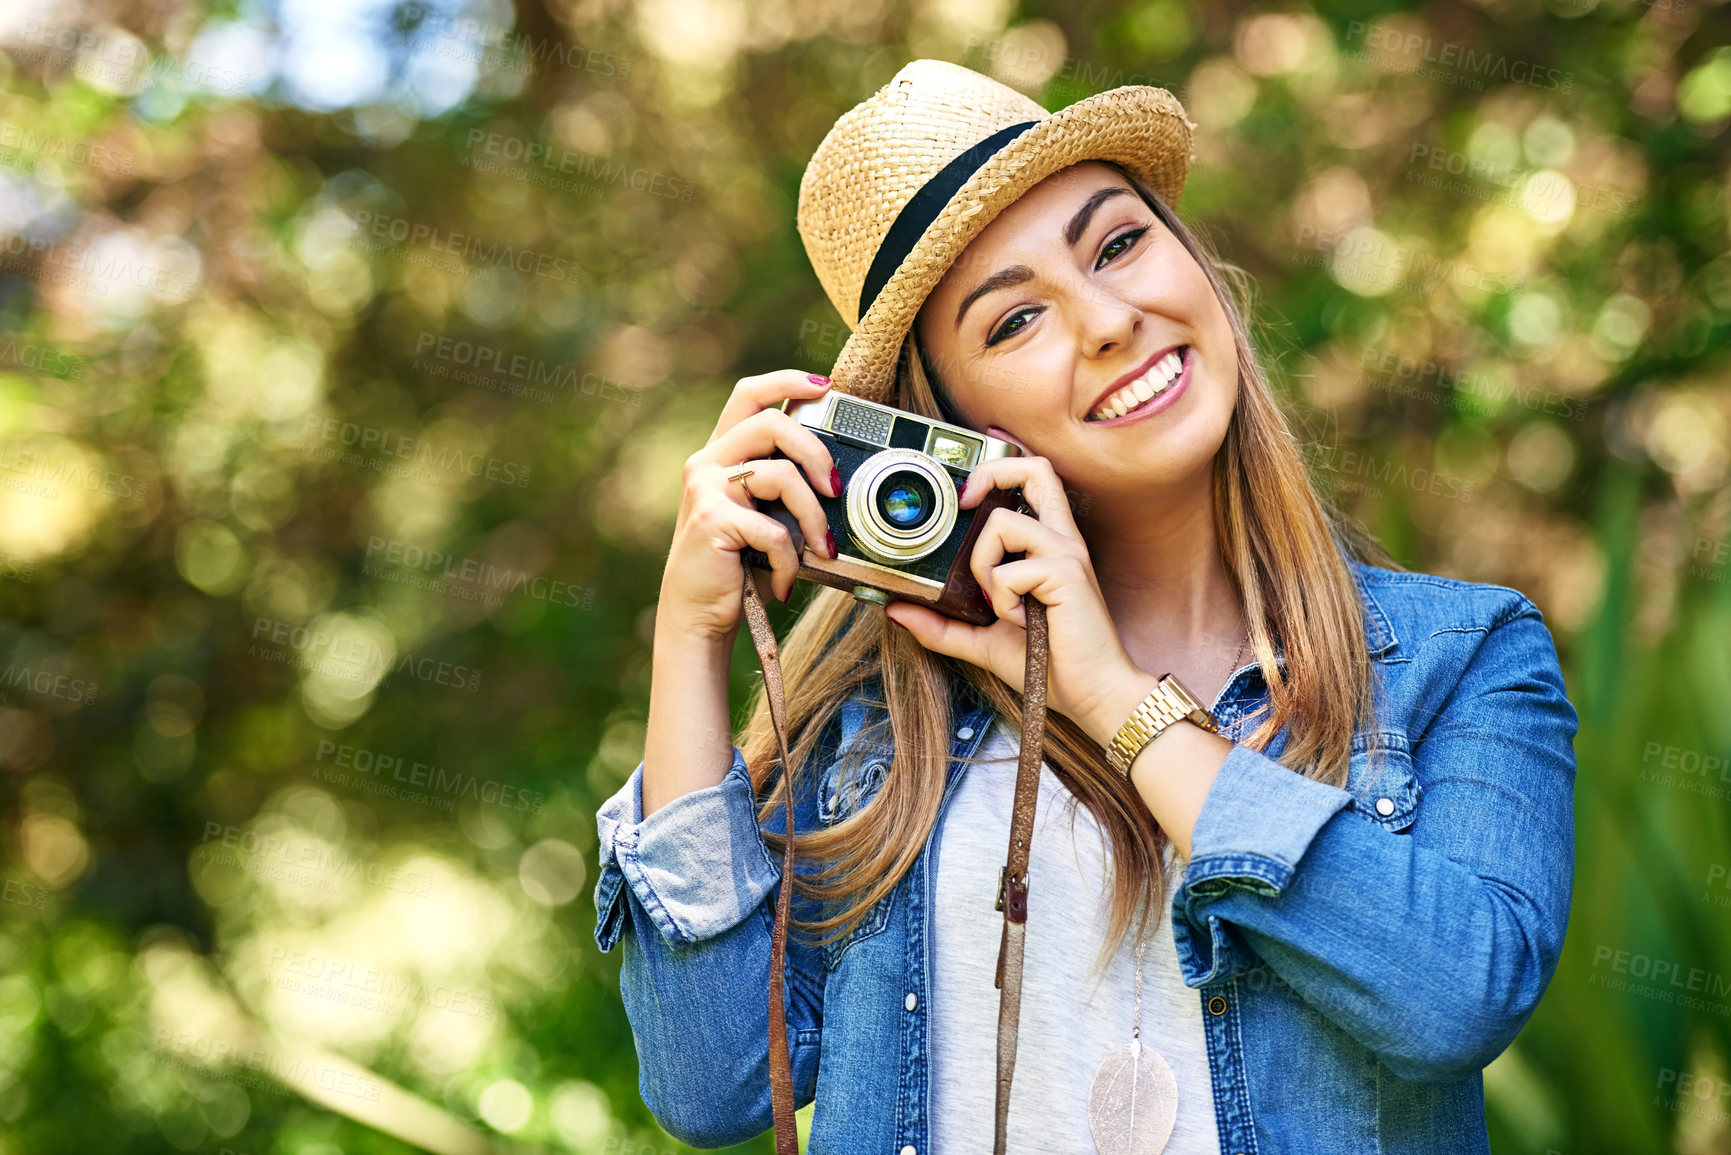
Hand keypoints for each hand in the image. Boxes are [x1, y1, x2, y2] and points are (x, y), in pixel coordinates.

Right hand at [659, 370, 842, 641]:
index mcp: (720, 453)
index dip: (788, 380)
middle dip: (817, 453)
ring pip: (781, 474)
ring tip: (823, 549)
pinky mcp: (712, 521)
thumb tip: (841, 476)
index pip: (750, 394)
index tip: (827, 386)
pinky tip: (786, 582)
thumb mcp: (762, 516)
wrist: (695, 615)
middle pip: (772, 423)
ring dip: (814, 517)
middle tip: (837, 490)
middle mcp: (707, 463)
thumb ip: (784, 487)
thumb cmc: (737, 566)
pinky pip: (773, 530)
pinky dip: (789, 561)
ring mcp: (707, 489)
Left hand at [883, 441, 1152, 745]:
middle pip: (1035, 469)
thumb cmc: (1051, 666)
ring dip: (984, 566)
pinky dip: (1002, 602)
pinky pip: (1008, 573)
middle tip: (965, 505)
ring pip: (1002, 524)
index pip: (1033, 480)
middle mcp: (1061, 540)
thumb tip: (895, 610)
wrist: (1093, 696)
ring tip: (999, 604)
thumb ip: (942, 625)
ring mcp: (1066, 554)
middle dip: (992, 473)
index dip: (996, 472)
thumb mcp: (983, 640)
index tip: (965, 499)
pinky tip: (1022, 623)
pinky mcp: (1066, 575)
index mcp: (1048, 546)